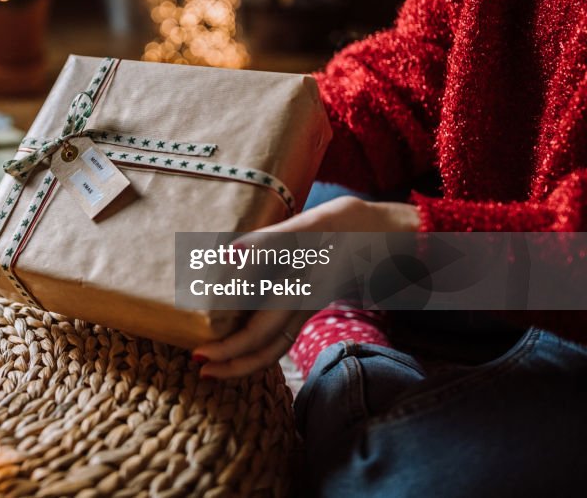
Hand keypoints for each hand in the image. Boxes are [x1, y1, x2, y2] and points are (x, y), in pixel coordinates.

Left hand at [191, 197, 418, 378]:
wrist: (390, 234)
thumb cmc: (353, 225)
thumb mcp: (317, 223)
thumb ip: (274, 240)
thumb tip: (230, 254)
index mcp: (302, 294)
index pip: (260, 335)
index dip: (230, 350)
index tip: (199, 356)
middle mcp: (302, 307)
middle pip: (265, 350)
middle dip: (230, 362)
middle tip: (196, 364)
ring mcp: (305, 306)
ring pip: (274, 345)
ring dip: (242, 357)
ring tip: (211, 360)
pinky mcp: (306, 300)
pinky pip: (279, 331)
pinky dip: (255, 339)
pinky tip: (233, 332)